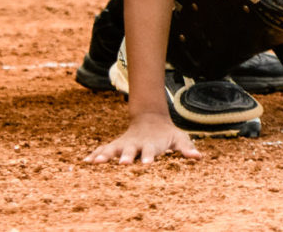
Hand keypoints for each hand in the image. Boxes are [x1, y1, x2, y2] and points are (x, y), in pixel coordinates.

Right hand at [84, 113, 201, 164]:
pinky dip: (95, 155)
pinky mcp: (116, 146)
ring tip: (95, 163)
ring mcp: (124, 144)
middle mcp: (136, 144)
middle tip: (123, 164)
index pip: (150, 151)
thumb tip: (198, 157)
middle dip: (126, 157)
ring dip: (105, 156)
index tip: (147, 164)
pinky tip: (85, 162)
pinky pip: (103, 150)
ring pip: (113, 150)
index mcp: (151, 144)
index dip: (149, 157)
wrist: (151, 119)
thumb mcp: (179, 138)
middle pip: (130, 151)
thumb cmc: (167, 134)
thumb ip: (187, 147)